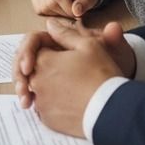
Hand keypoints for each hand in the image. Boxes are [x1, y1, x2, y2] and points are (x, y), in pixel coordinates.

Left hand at [13, 19, 135, 134]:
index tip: (58, 53)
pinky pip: (43, 109)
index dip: (47, 49)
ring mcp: (40, 103)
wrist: (112, 111)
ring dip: (46, 86)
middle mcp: (35, 82)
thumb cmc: (101, 75)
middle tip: (63, 71)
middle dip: (44, 68)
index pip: (34, 50)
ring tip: (67, 88)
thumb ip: (65, 34)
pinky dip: (51, 104)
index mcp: (43, 61)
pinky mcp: (47, 120)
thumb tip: (50, 24)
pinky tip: (68, 103)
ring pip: (37, 90)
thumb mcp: (88, 46)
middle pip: (32, 70)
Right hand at [29, 0, 98, 18]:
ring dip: (56, 13)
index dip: (68, 9)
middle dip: (63, 12)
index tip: (77, 14)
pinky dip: (49, 12)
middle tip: (72, 13)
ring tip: (65, 8)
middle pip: (50, 2)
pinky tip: (57, 7)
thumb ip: (86, 2)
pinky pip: (38, 8)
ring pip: (44, 7)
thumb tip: (76, 11)